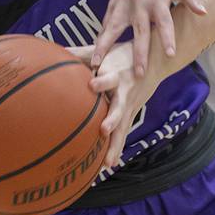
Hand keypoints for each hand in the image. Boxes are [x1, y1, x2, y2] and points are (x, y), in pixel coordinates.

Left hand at [90, 42, 159, 167]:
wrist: (156, 60)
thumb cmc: (124, 53)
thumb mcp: (105, 50)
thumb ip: (82, 53)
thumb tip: (58, 50)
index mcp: (116, 74)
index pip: (108, 78)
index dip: (101, 82)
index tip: (91, 83)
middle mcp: (124, 91)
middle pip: (119, 107)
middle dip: (112, 119)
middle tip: (103, 130)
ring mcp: (130, 105)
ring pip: (122, 127)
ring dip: (115, 144)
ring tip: (108, 162)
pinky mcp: (131, 114)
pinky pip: (123, 134)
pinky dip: (117, 149)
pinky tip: (108, 165)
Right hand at [92, 0, 205, 76]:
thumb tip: (204, 12)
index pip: (164, 21)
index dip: (167, 37)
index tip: (170, 54)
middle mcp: (139, 3)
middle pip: (139, 31)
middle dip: (139, 53)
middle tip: (140, 73)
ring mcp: (123, 4)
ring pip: (113, 27)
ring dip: (104, 46)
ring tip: (96, 64)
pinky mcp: (112, 4)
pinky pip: (104, 23)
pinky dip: (99, 38)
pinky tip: (93, 54)